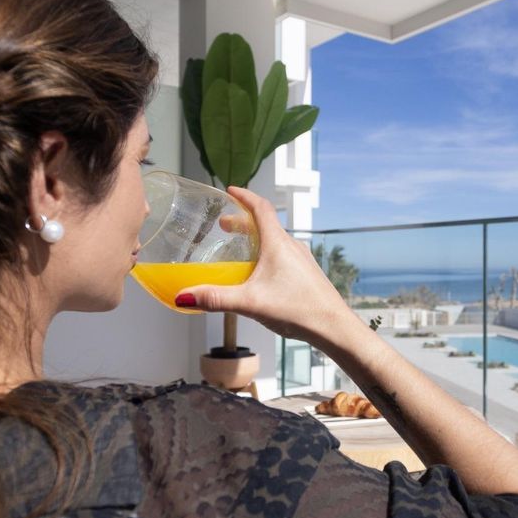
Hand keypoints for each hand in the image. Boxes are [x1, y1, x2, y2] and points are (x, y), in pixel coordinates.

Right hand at [175, 186, 353, 345]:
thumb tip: (184, 296)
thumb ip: (215, 298)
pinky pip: (284, 256)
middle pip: (266, 224)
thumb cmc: (298, 309)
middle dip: (243, 221)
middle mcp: (291, 246)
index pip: (260, 208)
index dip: (244, 196)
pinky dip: (267, 254)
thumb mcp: (250, 303)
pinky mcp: (306, 274)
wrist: (333, 327)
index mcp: (278, 243)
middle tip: (225, 225)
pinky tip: (260, 275)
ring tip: (240, 249)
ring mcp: (301, 260)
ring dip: (256, 239)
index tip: (230, 190)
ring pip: (275, 240)